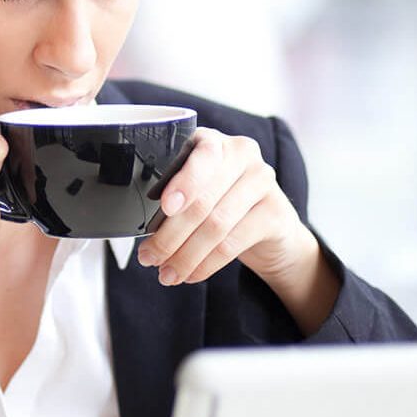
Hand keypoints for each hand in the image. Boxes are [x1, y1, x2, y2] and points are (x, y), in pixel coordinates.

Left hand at [136, 128, 312, 286]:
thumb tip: (141, 229)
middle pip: (203, 199)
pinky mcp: (275, 212)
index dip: (183, 182)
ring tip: (167, 273)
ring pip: (216, 225)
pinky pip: (233, 243)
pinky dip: (206, 264)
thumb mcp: (196, 189)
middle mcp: (241, 154)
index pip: (201, 155)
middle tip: (149, 257)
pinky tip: (191, 275)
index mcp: (213, 141)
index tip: (166, 207)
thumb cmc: (220, 202)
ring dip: (185, 255)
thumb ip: (173, 196)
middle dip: (170, 235)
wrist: (270, 224)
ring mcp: (263, 181)